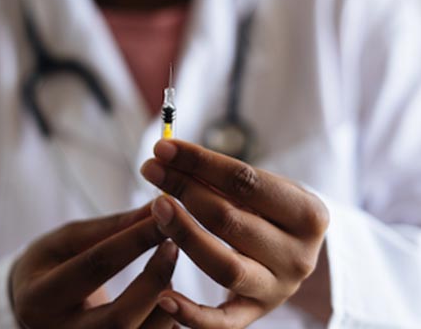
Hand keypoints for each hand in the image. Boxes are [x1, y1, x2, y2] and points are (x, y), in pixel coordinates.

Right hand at [10, 204, 178, 328]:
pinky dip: (165, 322)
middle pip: (119, 318)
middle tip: (173, 246)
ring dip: (165, 303)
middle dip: (154, 278)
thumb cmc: (49, 267)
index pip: (95, 266)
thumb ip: (109, 226)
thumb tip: (154, 207)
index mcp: (40, 298)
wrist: (31, 310)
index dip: (134, 239)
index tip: (163, 217)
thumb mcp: (66, 241)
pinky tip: (166, 298)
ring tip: (167, 274)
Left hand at [141, 140, 329, 328]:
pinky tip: (163, 296)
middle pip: (230, 220)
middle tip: (151, 170)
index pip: (245, 181)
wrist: (296, 251)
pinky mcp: (255, 313)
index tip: (163, 147)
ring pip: (224, 266)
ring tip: (156, 207)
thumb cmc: (274, 211)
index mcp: (308, 214)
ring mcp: (277, 289)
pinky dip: (192, 313)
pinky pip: (222, 322)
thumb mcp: (265, 189)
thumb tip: (169, 157)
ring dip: (184, 234)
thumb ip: (223, 177)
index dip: (200, 162)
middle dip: (184, 190)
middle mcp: (298, 256)